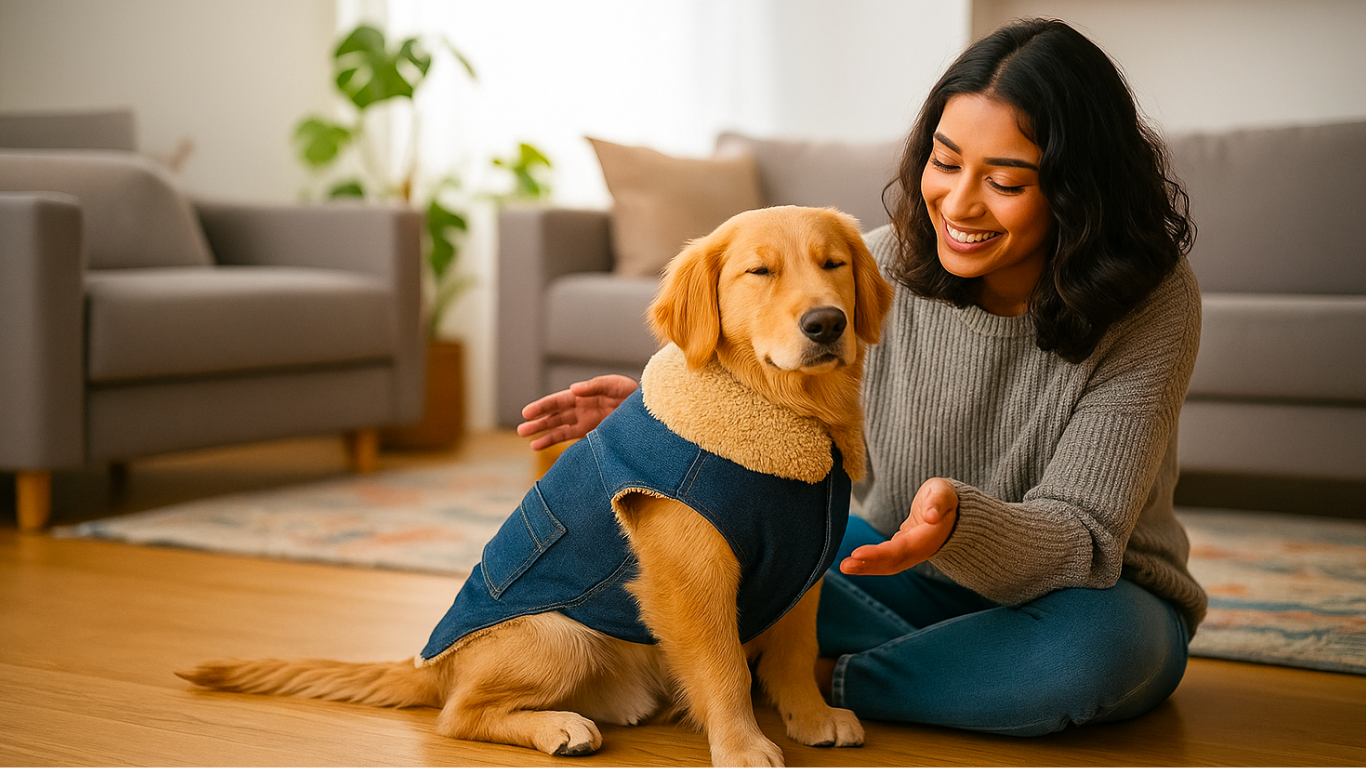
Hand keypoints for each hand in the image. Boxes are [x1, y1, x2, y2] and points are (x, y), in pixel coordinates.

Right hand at [516, 375, 638, 449]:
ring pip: (559, 429)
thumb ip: (594, 386)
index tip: (527, 413)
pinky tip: (539, 446)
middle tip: (520, 429)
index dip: (543, 407)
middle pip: (555, 416)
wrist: (648, 411)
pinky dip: (556, 442)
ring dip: (544, 434)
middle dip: (538, 422)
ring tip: (528, 440)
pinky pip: (570, 439)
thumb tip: (573, 389)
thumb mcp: (615, 385)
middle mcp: (581, 409)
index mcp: (584, 395)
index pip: (558, 401)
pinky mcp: (592, 434)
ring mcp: (585, 423)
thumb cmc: (632, 394)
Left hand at [840, 478, 957, 575]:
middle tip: (844, 566)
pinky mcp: (902, 549)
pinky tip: (851, 563)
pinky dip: (868, 562)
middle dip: (869, 565)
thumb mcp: (944, 492)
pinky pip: (885, 559)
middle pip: (893, 562)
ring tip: (844, 567)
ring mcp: (911, 552)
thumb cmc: (944, 496)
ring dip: (866, 567)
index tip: (857, 553)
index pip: (902, 549)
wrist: (950, 507)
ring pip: (888, 564)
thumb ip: (938, 502)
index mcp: (928, 537)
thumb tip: (932, 516)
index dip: (881, 554)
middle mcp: (919, 549)